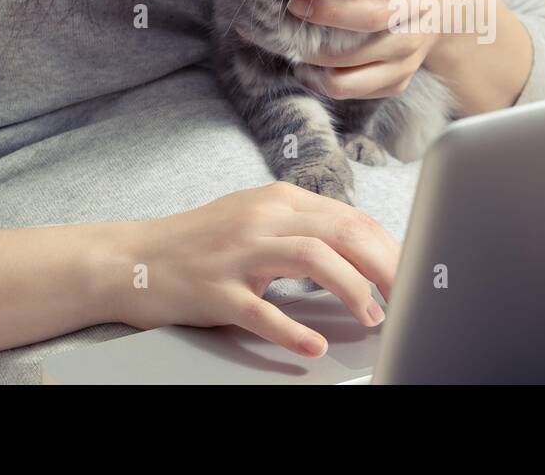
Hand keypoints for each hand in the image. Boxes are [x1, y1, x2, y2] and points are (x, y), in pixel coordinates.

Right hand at [109, 182, 399, 357]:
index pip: (349, 218)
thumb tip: (365, 248)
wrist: (132, 259)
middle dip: (383, 264)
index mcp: (279, 200)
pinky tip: (313, 345)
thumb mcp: (257, 220)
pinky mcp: (215, 290)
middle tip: (405, 295)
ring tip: (371, 316)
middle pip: (340, 232)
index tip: (411, 272)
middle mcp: (261, 218)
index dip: (388, 247)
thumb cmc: (202, 243)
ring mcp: (237, 253)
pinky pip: (261, 310)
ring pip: (310, 259)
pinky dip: (292, 329)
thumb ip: (305, 228)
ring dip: (350, 289)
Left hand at [287, 0, 498, 101]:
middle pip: (362, 52)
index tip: (296, 2)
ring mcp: (409, 59)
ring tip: (290, 55)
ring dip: (320, 75)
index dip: (333, 14)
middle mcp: (416, 31)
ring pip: (360, 82)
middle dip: (315, 46)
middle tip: (279, 27)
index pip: (377, 14)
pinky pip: (370, 94)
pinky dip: (339, 89)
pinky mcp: (402, 77)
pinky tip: (312, 72)